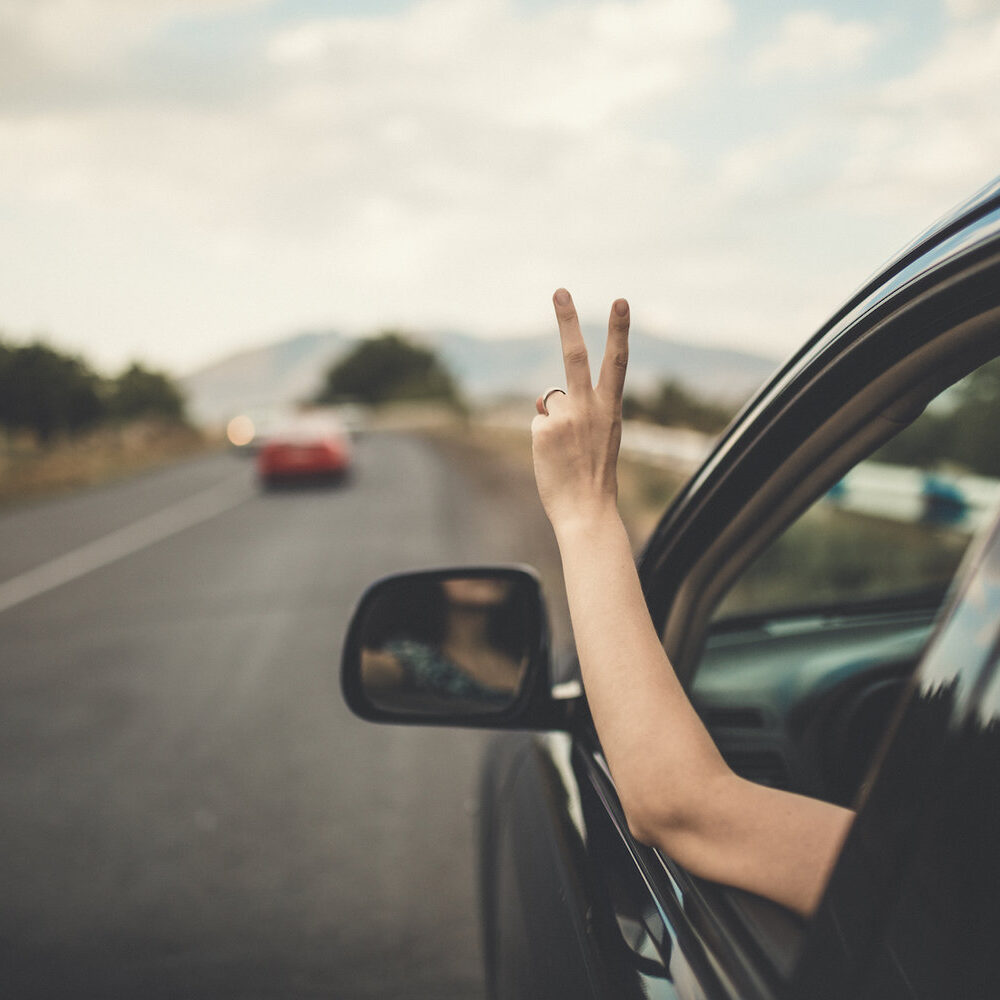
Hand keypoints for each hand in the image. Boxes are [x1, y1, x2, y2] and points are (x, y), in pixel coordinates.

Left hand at [531, 288, 629, 533]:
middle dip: (567, 320)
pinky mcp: (542, 429)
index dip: (619, 330)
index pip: (617, 361)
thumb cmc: (595, 475)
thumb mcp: (600, 435)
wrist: (586, 509)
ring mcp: (564, 417)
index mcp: (611, 408)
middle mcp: (589, 407)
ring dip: (555, 423)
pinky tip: (553, 457)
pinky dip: (542, 437)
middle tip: (559, 290)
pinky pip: (538, 421)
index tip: (620, 301)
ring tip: (567, 451)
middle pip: (575, 355)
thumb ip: (581, 409)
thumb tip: (546, 395)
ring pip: (551, 401)